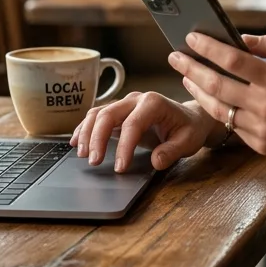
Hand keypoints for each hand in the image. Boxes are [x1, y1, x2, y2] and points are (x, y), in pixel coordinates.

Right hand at [69, 91, 219, 171]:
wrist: (190, 118)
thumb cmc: (189, 129)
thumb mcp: (188, 141)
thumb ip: (173, 151)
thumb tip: (156, 161)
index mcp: (154, 103)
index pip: (133, 124)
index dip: (123, 146)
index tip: (119, 167)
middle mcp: (137, 99)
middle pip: (109, 114)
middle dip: (97, 138)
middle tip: (93, 162)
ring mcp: (126, 103)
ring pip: (98, 113)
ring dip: (87, 133)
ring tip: (82, 154)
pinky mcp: (118, 111)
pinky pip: (96, 116)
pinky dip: (84, 128)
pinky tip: (76, 141)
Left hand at [168, 32, 265, 163]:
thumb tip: (240, 39)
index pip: (232, 61)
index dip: (208, 48)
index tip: (191, 37)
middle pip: (217, 85)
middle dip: (192, 68)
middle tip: (175, 56)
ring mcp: (262, 129)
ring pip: (219, 109)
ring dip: (198, 91)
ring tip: (186, 76)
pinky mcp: (261, 145)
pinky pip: (233, 125)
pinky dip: (218, 109)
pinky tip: (209, 96)